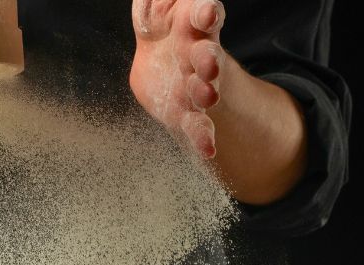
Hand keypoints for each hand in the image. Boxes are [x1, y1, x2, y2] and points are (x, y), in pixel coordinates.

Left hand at [130, 0, 226, 158]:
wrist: (159, 59)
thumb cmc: (158, 25)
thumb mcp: (152, 8)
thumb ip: (154, 3)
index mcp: (191, 24)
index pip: (203, 14)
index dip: (206, 13)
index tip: (208, 13)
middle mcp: (198, 53)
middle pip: (208, 55)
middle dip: (209, 59)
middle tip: (210, 64)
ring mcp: (195, 83)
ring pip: (205, 88)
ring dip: (207, 92)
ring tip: (208, 97)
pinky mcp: (186, 110)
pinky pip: (196, 125)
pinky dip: (202, 138)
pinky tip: (208, 150)